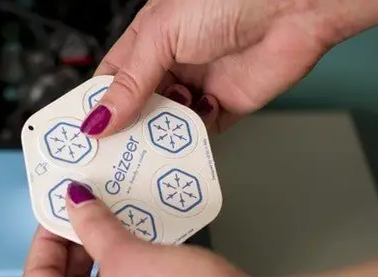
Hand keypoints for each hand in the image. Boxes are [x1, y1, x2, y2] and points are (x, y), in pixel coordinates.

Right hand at [79, 0, 377, 136]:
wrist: (295, 8)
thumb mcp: (162, 35)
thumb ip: (130, 82)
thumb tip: (99, 118)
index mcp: (147, 42)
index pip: (110, 82)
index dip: (95, 109)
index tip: (82, 136)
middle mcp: (168, 66)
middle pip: (134, 109)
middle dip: (121, 133)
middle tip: (104, 159)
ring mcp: (195, 89)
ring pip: (162, 127)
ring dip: (150, 143)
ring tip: (135, 161)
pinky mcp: (221, 110)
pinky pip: (194, 137)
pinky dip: (183, 148)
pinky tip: (172, 155)